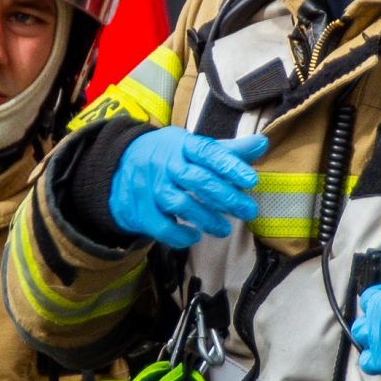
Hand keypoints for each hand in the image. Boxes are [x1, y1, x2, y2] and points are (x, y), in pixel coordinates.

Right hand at [106, 128, 267, 249]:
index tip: (251, 179)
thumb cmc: (168, 157)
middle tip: (248, 211)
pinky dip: (179, 234)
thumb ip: (227, 151)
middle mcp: (166, 164)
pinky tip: (194, 236)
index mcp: (182, 146)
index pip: (207, 152)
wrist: (119, 166)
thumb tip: (262, 144)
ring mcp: (151, 187)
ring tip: (224, 229)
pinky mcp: (141, 210)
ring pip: (179, 203)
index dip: (230, 165)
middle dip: (225, 197)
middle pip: (197, 180)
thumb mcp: (193, 148)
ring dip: (205, 218)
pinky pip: (161, 226)